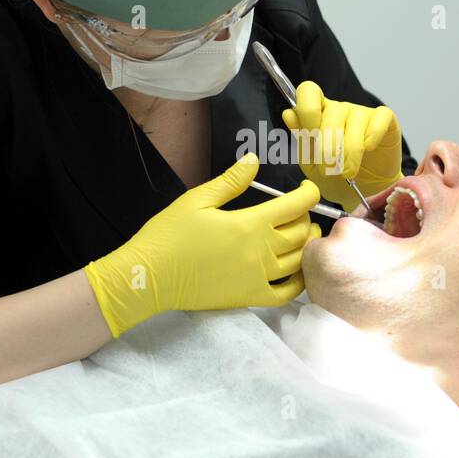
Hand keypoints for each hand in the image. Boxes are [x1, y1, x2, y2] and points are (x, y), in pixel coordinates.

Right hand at [86, 154, 321, 336]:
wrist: (150, 276)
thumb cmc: (170, 235)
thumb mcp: (198, 199)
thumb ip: (230, 181)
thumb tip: (253, 160)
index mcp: (250, 223)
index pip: (295, 205)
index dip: (308, 193)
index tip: (307, 188)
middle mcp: (261, 251)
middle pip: (302, 232)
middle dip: (307, 217)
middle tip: (301, 211)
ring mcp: (258, 277)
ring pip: (300, 261)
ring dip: (307, 245)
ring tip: (304, 236)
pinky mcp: (250, 297)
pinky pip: (287, 293)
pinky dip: (298, 281)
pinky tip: (296, 270)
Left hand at [281, 81, 402, 209]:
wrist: (364, 193)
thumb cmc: (335, 177)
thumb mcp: (311, 164)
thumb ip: (301, 140)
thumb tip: (288, 114)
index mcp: (317, 115)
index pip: (308, 92)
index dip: (307, 111)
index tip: (310, 137)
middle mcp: (338, 109)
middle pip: (332, 113)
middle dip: (327, 146)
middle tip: (328, 170)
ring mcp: (362, 112)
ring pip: (355, 122)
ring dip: (349, 152)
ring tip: (347, 173)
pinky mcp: (385, 120)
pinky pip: (380, 119)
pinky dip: (373, 135)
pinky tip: (369, 150)